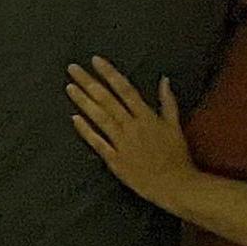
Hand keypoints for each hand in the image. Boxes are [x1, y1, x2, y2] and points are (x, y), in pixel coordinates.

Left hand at [68, 58, 195, 206]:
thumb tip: (164, 79)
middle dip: (89, 82)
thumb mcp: (175, 126)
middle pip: (107, 100)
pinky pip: (98, 143)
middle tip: (72, 68)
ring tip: (69, 87)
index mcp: (146, 116)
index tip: (95, 60)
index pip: (125, 89)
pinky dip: (86, 131)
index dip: (109, 73)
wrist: (175, 185)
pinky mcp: (115, 160)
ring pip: (99, 118)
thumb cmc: (177, 156)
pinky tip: (74, 118)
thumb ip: (168, 102)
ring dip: (83, 102)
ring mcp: (121, 144)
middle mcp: (132, 126)